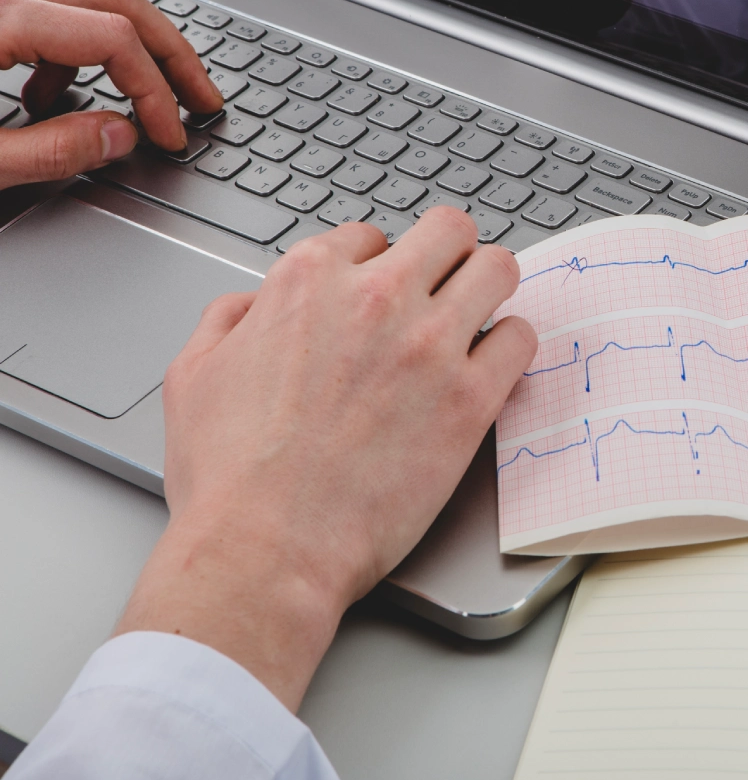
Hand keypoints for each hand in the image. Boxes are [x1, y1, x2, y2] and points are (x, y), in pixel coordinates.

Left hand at [0, 0, 222, 186]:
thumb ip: (49, 151)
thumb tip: (119, 137)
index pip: (113, 38)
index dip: (155, 91)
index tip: (167, 133)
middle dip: (168, 54)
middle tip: (197, 99)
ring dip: (130, 39)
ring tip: (135, 94)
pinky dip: (81, 36)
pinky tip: (59, 88)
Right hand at [115, 208, 539, 710]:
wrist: (265, 549)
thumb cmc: (229, 477)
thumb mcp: (193, 374)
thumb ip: (230, 320)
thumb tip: (253, 304)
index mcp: (308, 280)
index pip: (370, 236)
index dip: (377, 267)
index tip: (382, 296)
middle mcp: (377, 297)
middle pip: (449, 231)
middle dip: (448, 255)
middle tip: (446, 288)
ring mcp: (431, 344)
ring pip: (498, 269)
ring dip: (490, 289)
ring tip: (480, 318)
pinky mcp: (472, 397)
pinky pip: (522, 339)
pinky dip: (512, 348)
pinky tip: (493, 368)